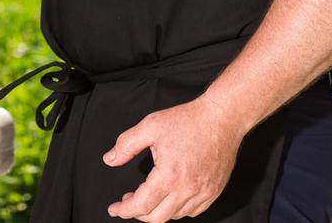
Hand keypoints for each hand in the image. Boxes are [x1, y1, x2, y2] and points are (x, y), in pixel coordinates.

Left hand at [103, 96, 244, 221]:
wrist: (222, 118)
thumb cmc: (187, 121)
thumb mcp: (149, 126)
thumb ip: (126, 145)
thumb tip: (109, 160)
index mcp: (169, 176)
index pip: (142, 205)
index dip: (124, 210)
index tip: (114, 209)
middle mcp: (188, 189)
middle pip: (157, 217)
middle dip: (137, 214)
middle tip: (127, 202)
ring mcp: (203, 193)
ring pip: (175, 216)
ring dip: (157, 212)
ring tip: (146, 197)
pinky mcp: (213, 191)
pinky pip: (193, 211)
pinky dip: (177, 209)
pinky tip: (169, 197)